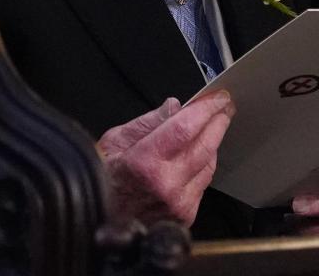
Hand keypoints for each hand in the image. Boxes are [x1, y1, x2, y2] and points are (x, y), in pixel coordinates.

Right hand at [97, 91, 234, 226]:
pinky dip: (204, 165)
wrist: (94, 222)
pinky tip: (200, 154)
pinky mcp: (184, 217)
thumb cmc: (100, 181)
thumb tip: (175, 107)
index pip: (186, 127)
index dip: (206, 108)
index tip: (218, 96)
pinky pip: (203, 184)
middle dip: (218, 122)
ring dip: (213, 142)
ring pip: (209, 164)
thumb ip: (149, 122)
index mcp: (146, 163)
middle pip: (206, 145)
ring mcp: (178, 204)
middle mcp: (166, 185)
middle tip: (224, 107)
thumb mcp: (115, 141)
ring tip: (212, 126)